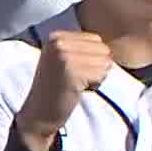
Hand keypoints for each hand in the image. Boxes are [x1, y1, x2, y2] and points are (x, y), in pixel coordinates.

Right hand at [16, 31, 111, 150]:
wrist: (38, 114)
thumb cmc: (56, 88)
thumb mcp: (62, 58)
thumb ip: (81, 46)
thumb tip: (113, 43)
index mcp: (55, 37)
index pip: (96, 39)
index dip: (90, 58)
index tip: (69, 70)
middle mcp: (58, 43)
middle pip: (102, 49)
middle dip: (94, 67)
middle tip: (73, 79)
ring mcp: (64, 57)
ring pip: (105, 62)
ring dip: (95, 77)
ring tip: (75, 84)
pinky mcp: (72, 72)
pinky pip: (101, 74)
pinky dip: (94, 85)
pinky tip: (77, 90)